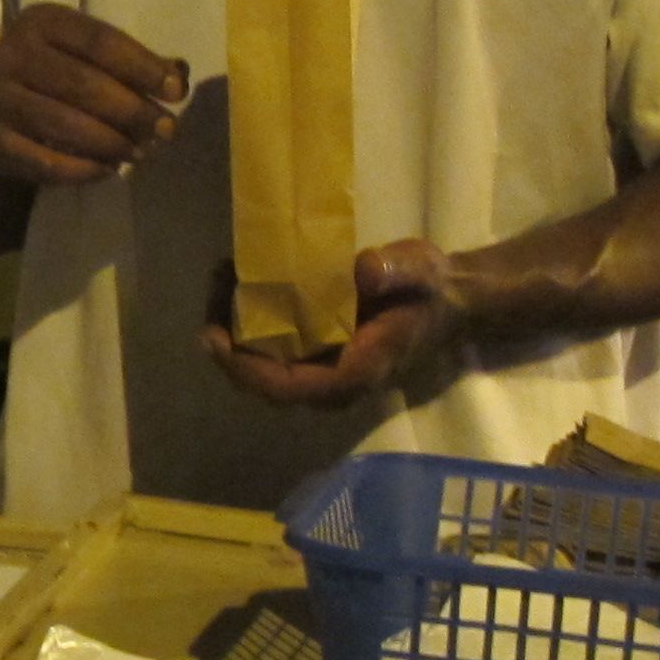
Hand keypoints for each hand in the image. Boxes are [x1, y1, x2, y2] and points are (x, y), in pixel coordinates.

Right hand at [0, 4, 186, 188]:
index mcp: (40, 22)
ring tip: (141, 152)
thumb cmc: (53, 71)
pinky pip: (44, 162)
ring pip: (65, 124)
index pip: (99, 42)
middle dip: (132, 111)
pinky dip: (83, 170)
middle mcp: (11, 55)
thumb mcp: (84, 52)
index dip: (142, 67)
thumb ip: (132, 61)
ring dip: (112, 142)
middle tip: (165, 130)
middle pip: (83, 84)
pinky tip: (108, 169)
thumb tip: (179, 76)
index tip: (176, 92)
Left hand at [203, 240, 471, 410]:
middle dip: (229, 346)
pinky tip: (238, 283)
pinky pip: (273, 350)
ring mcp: (323, 370)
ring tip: (221, 279)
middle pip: (265, 383)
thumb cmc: (431, 290)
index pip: (289, 388)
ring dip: (234, 330)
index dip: (246, 369)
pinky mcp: (318, 353)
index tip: (216, 338)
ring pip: (264, 367)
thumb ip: (397, 272)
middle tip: (212, 294)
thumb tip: (363, 272)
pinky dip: (249, 322)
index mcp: (355, 372)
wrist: (447, 298)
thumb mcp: (420, 272)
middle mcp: (333, 382)